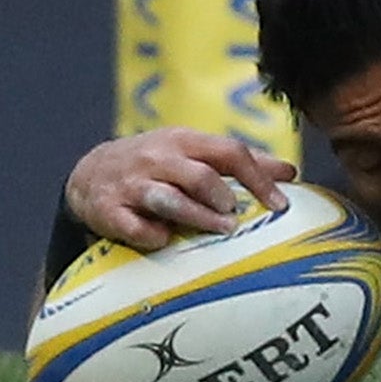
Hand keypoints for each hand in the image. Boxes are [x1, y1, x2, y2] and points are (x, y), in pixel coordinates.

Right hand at [64, 128, 292, 250]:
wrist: (89, 173)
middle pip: (199, 176)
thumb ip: (240, 162)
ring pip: (168, 200)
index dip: (258, 178)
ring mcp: (132, 185)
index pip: (229, 153)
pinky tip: (164, 240)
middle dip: (223, 198)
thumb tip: (290, 172)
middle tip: (238, 218)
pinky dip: (152, 235)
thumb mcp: (195, 152)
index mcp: (184, 141)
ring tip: (221, 229)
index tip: (280, 204)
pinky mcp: (108, 210)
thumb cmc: (158, 164)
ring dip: (198, 217)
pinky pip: (134, 227)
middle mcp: (158, 158)